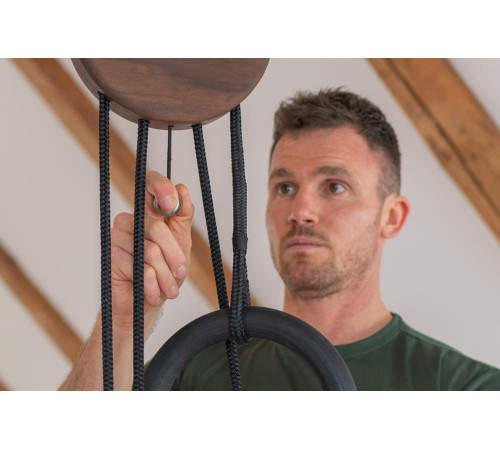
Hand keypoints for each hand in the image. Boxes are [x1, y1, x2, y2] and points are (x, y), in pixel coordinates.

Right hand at [110, 171, 193, 328]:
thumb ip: (182, 216)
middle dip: (174, 256)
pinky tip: (153, 293)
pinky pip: (140, 269)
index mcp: (148, 213)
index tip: (171, 203)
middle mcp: (130, 221)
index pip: (151, 185)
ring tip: (168, 288)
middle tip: (180, 272)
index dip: (161, 187)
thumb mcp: (181, 242)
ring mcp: (118, 238)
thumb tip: (182, 188)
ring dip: (166, 276)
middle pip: (157, 228)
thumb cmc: (164, 272)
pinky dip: (153, 285)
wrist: (146, 305)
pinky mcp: (111, 258)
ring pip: (150, 251)